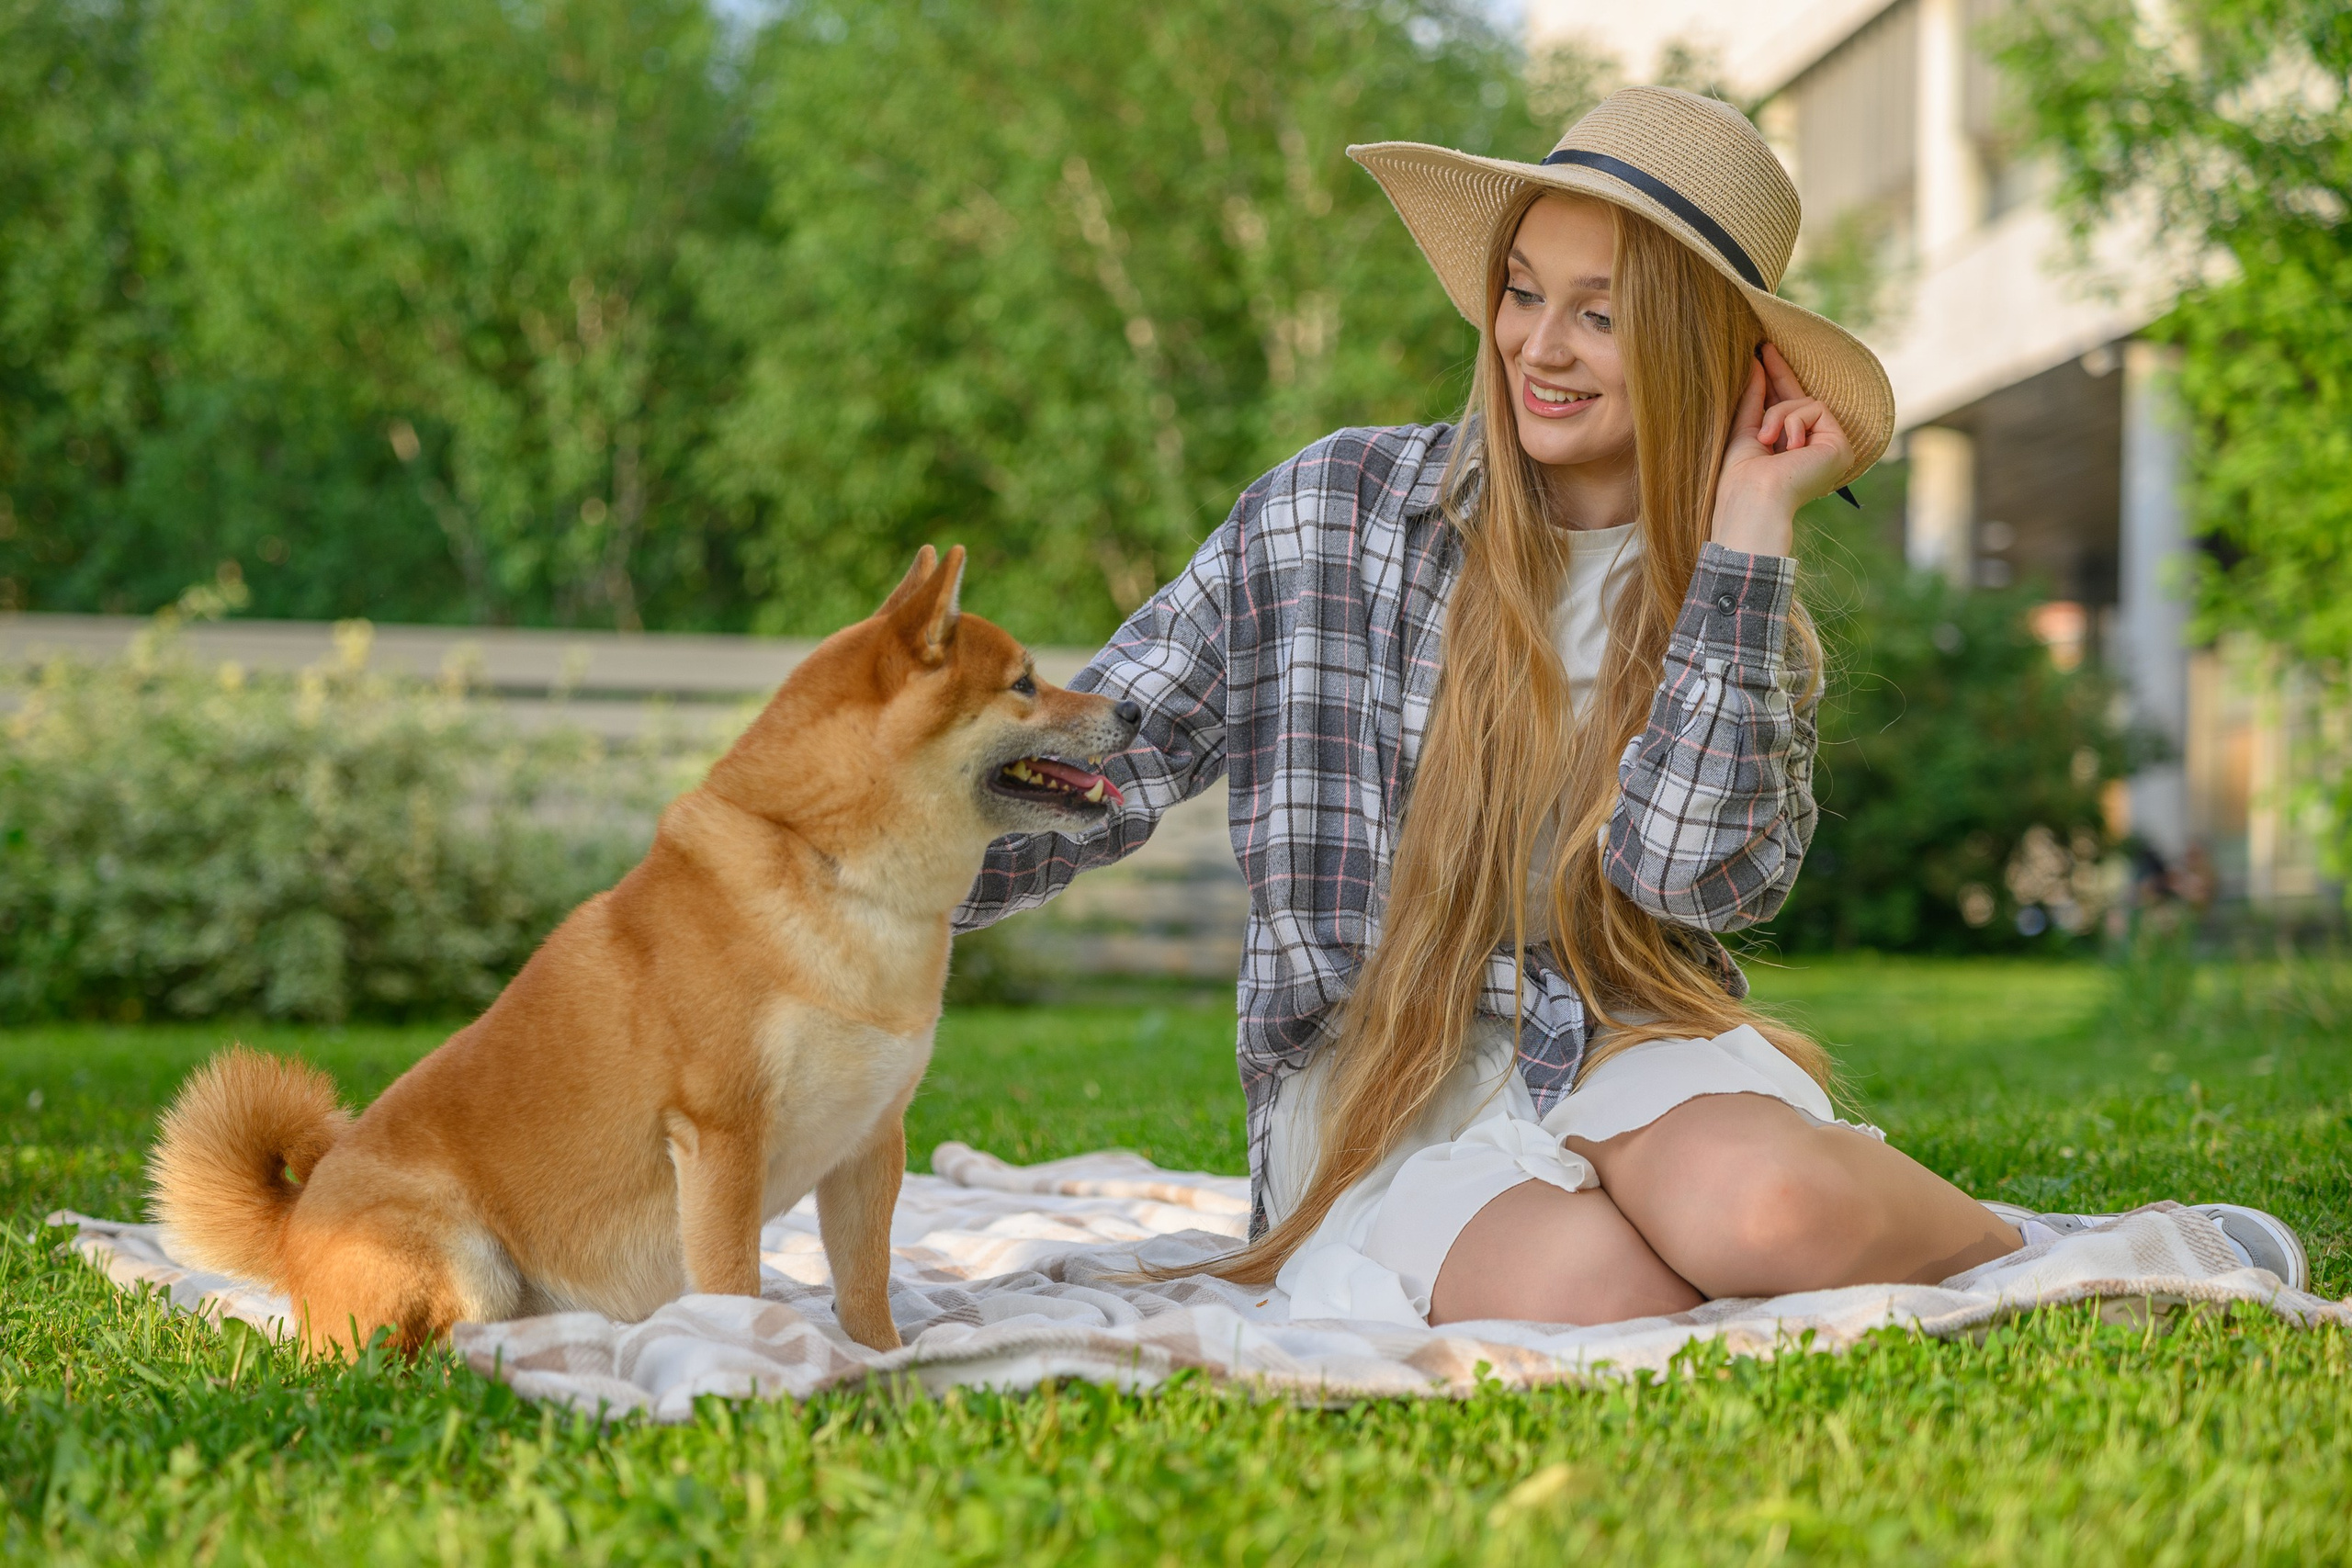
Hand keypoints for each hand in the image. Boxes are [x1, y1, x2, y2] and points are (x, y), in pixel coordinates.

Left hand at [1709, 342, 1853, 557]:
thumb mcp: (1744, 430)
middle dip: (1780, 372)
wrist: (1755, 498)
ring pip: (1804, 402)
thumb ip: (1754, 399)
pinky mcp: (1839, 445)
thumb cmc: (1742, 476)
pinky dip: (1795, 422)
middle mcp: (1811, 449)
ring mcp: (1828, 447)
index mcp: (1788, 450)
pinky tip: (1789, 447)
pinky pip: (1815, 408)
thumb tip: (1754, 363)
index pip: (1785, 406)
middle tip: (1763, 346)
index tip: (1760, 353)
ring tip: (1767, 441)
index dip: (1775, 378)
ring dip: (1779, 414)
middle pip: (1800, 398)